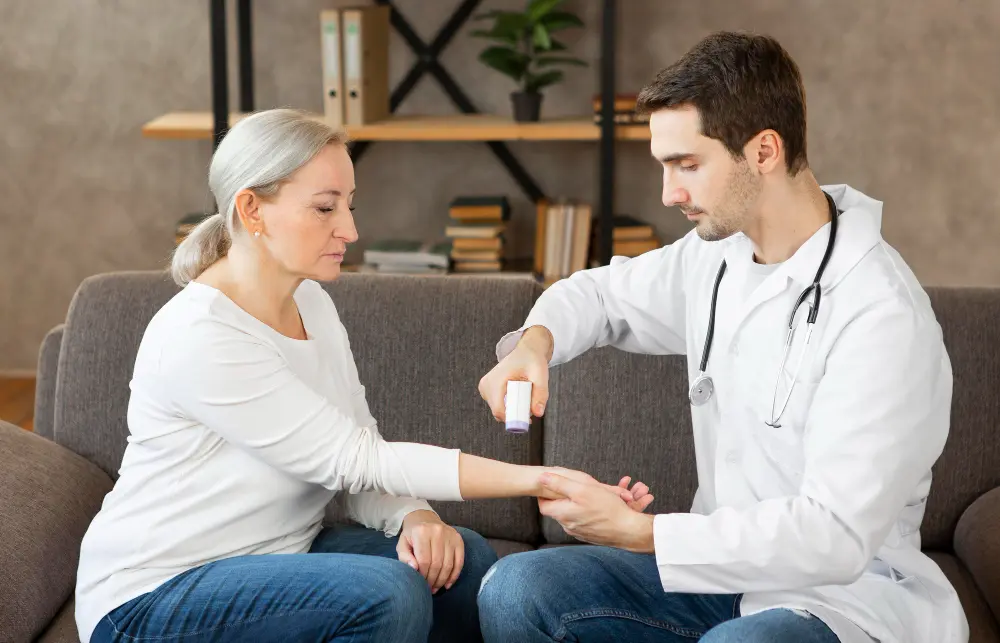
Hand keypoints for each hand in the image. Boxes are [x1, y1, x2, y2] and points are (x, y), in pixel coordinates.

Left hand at [396, 510, 464, 593]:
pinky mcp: (459, 539)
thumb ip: (404, 557)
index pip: (424, 560)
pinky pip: (459, 561)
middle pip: (437, 564)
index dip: (423, 576)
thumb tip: (414, 568)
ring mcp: (450, 535)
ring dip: (442, 580)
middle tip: (428, 589)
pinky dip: (454, 575)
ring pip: (448, 564)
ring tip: (436, 587)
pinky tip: (447, 584)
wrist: (424, 519)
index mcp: (421, 532)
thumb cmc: (412, 536)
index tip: (420, 584)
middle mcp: (437, 531)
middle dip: (432, 580)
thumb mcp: (402, 544)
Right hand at [478, 326, 551, 421]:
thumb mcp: (540, 374)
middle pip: (499, 412)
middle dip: (517, 412)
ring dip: (514, 408)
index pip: (499, 410)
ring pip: (499, 411)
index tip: (529, 419)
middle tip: (531, 402)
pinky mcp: (486, 391)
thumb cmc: (532, 360)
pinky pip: (498, 407)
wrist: (526, 351)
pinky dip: (510, 405)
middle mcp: (486, 385)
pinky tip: (518, 394)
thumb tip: (538, 413)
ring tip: (525, 394)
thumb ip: (541, 394)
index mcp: (496, 380)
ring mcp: (484, 388)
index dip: (513, 419)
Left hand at [537, 472, 655, 551]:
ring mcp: (579, 532)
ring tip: (591, 495)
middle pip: (559, 510)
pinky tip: (599, 506)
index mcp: (563, 514)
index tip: (552, 485)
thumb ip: (560, 483)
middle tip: (574, 487)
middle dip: (564, 497)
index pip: (544, 505)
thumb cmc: (607, 509)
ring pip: (573, 515)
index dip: (546, 494)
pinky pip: (584, 521)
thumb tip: (541, 478)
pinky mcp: (591, 535)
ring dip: (579, 504)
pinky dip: (588, 513)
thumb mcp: (582, 489)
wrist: (628, 531)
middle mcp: (568, 526)